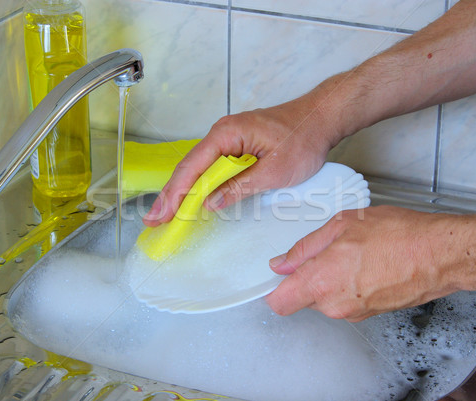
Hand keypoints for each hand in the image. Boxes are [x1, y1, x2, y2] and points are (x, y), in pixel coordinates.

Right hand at [142, 82, 349, 225]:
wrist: (321, 119)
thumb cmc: (303, 138)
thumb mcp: (274, 172)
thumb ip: (240, 187)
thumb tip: (210, 203)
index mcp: (227, 134)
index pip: (193, 167)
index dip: (175, 194)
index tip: (162, 214)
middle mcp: (222, 133)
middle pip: (189, 167)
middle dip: (171, 195)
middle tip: (154, 219)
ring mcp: (228, 138)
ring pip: (198, 168)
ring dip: (183, 191)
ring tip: (166, 213)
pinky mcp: (235, 145)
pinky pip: (212, 166)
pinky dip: (200, 184)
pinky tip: (191, 199)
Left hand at [265, 205, 475, 321]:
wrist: (441, 255)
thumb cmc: (398, 235)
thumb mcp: (343, 225)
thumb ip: (305, 247)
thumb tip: (281, 263)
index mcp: (321, 282)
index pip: (279, 303)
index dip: (274, 288)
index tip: (278, 273)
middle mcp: (334, 304)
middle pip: (302, 298)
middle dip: (307, 277)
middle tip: (328, 249)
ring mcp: (353, 313)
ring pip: (325, 298)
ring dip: (330, 278)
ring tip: (354, 253)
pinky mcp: (370, 314)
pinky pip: (346, 300)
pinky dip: (349, 284)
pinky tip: (367, 263)